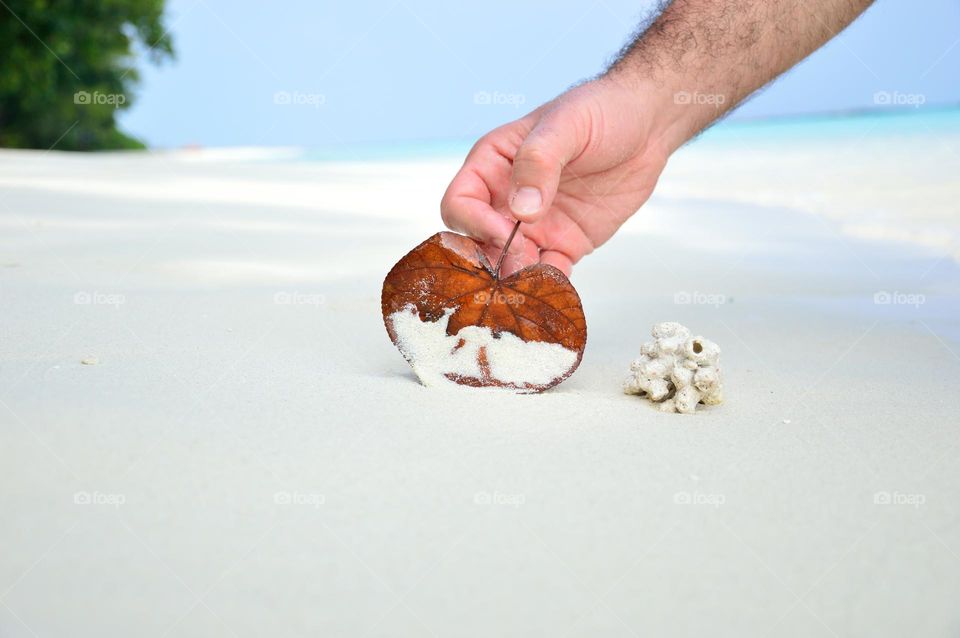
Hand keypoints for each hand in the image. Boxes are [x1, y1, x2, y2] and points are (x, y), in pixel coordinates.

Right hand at [440, 77, 671, 275]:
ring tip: (534, 288)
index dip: (475, 223)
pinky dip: (547, 288)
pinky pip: (546, 274)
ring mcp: (534, 226)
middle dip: (491, 260)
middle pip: (477, 242)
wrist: (647, 126)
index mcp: (492, 165)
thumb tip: (522, 210)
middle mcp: (506, 199)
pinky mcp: (564, 244)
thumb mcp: (567, 125)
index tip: (506, 232)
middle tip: (521, 264)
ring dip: (516, 280)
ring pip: (508, 265)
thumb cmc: (601, 111)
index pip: (460, 203)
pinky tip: (557, 292)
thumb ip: (539, 163)